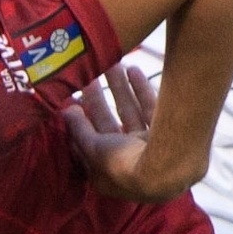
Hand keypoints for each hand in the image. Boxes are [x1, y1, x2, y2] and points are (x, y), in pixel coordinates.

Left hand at [63, 58, 184, 201]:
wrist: (166, 169)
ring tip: (114, 63)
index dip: (81, 120)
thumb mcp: (93, 148)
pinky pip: (150, 108)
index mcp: (105, 170)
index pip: (88, 142)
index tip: (74, 97)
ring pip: (130, 112)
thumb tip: (67, 111)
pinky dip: (142, 90)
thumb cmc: (122, 164)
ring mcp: (146, 146)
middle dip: (98, 98)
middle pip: (108, 123)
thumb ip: (79, 129)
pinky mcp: (164, 133)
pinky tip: (134, 70)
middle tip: (91, 74)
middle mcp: (126, 159)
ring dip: (121, 88)